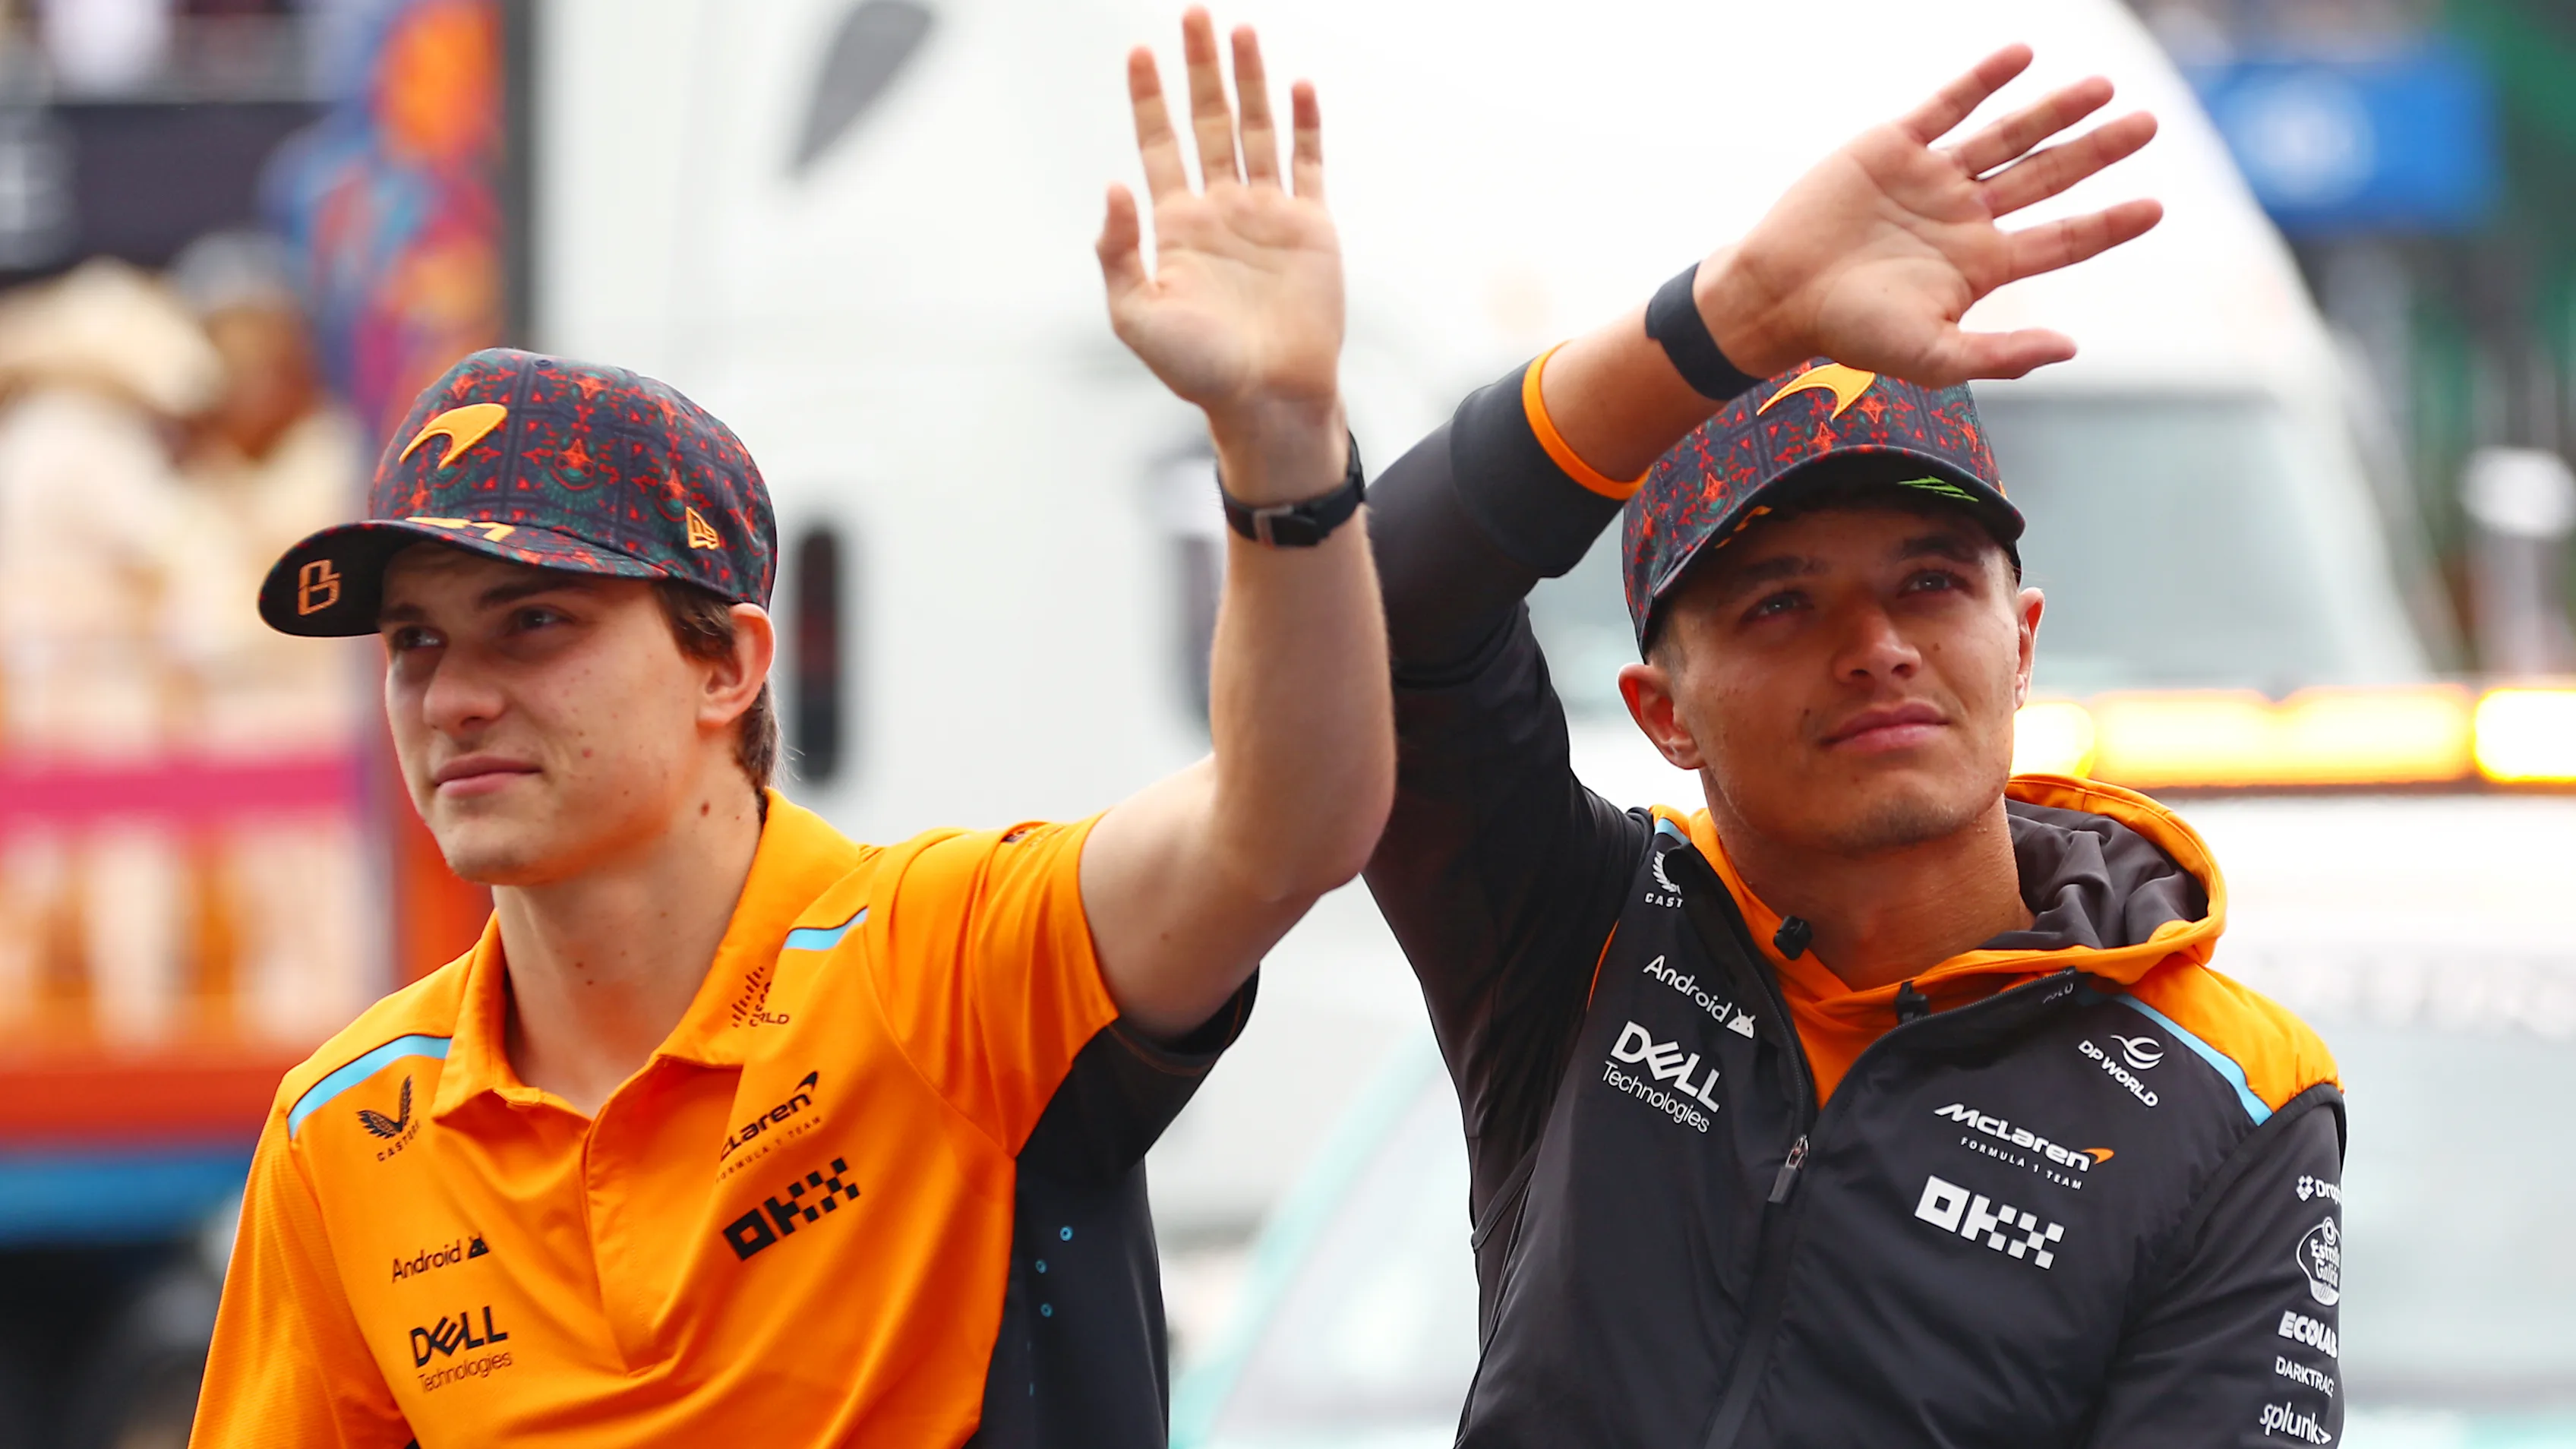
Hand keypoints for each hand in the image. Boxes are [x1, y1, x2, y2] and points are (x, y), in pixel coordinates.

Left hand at [1099, 9, 1344, 496]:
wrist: (1267, 399)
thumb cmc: (1199, 370)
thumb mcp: (1136, 317)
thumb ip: (1117, 253)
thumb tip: (1114, 186)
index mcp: (1178, 226)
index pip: (1158, 145)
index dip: (1149, 99)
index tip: (1139, 52)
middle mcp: (1221, 210)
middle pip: (1207, 121)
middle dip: (1199, 69)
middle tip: (1194, 14)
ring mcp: (1267, 215)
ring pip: (1256, 130)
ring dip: (1249, 81)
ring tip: (1240, 32)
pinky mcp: (1310, 228)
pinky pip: (1307, 164)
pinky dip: (1303, 124)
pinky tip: (1296, 86)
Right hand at [1705, 45, 2163, 386]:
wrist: (1777, 293)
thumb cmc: (1849, 332)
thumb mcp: (1930, 356)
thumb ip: (2000, 356)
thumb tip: (2071, 350)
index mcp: (1980, 265)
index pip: (2061, 240)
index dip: (2108, 224)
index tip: (2156, 207)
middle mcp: (1964, 216)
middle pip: (2048, 177)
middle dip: (2098, 150)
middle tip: (2147, 123)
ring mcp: (1931, 178)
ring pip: (2008, 136)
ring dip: (2055, 111)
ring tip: (2102, 86)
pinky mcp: (1893, 146)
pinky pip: (1947, 105)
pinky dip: (1983, 80)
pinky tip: (2022, 56)